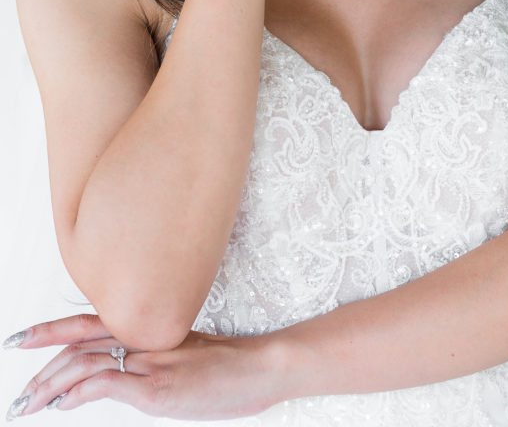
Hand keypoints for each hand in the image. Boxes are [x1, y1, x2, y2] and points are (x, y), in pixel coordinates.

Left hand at [5, 314, 285, 420]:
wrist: (261, 366)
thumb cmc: (228, 367)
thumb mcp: (183, 357)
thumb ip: (149, 361)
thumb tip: (118, 376)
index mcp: (147, 327)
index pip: (87, 323)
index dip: (50, 330)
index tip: (20, 340)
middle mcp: (143, 336)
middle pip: (77, 343)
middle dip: (40, 367)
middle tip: (17, 395)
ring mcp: (149, 360)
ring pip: (84, 362)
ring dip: (49, 385)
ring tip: (27, 405)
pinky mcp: (156, 387)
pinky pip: (106, 383)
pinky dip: (78, 394)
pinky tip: (62, 405)